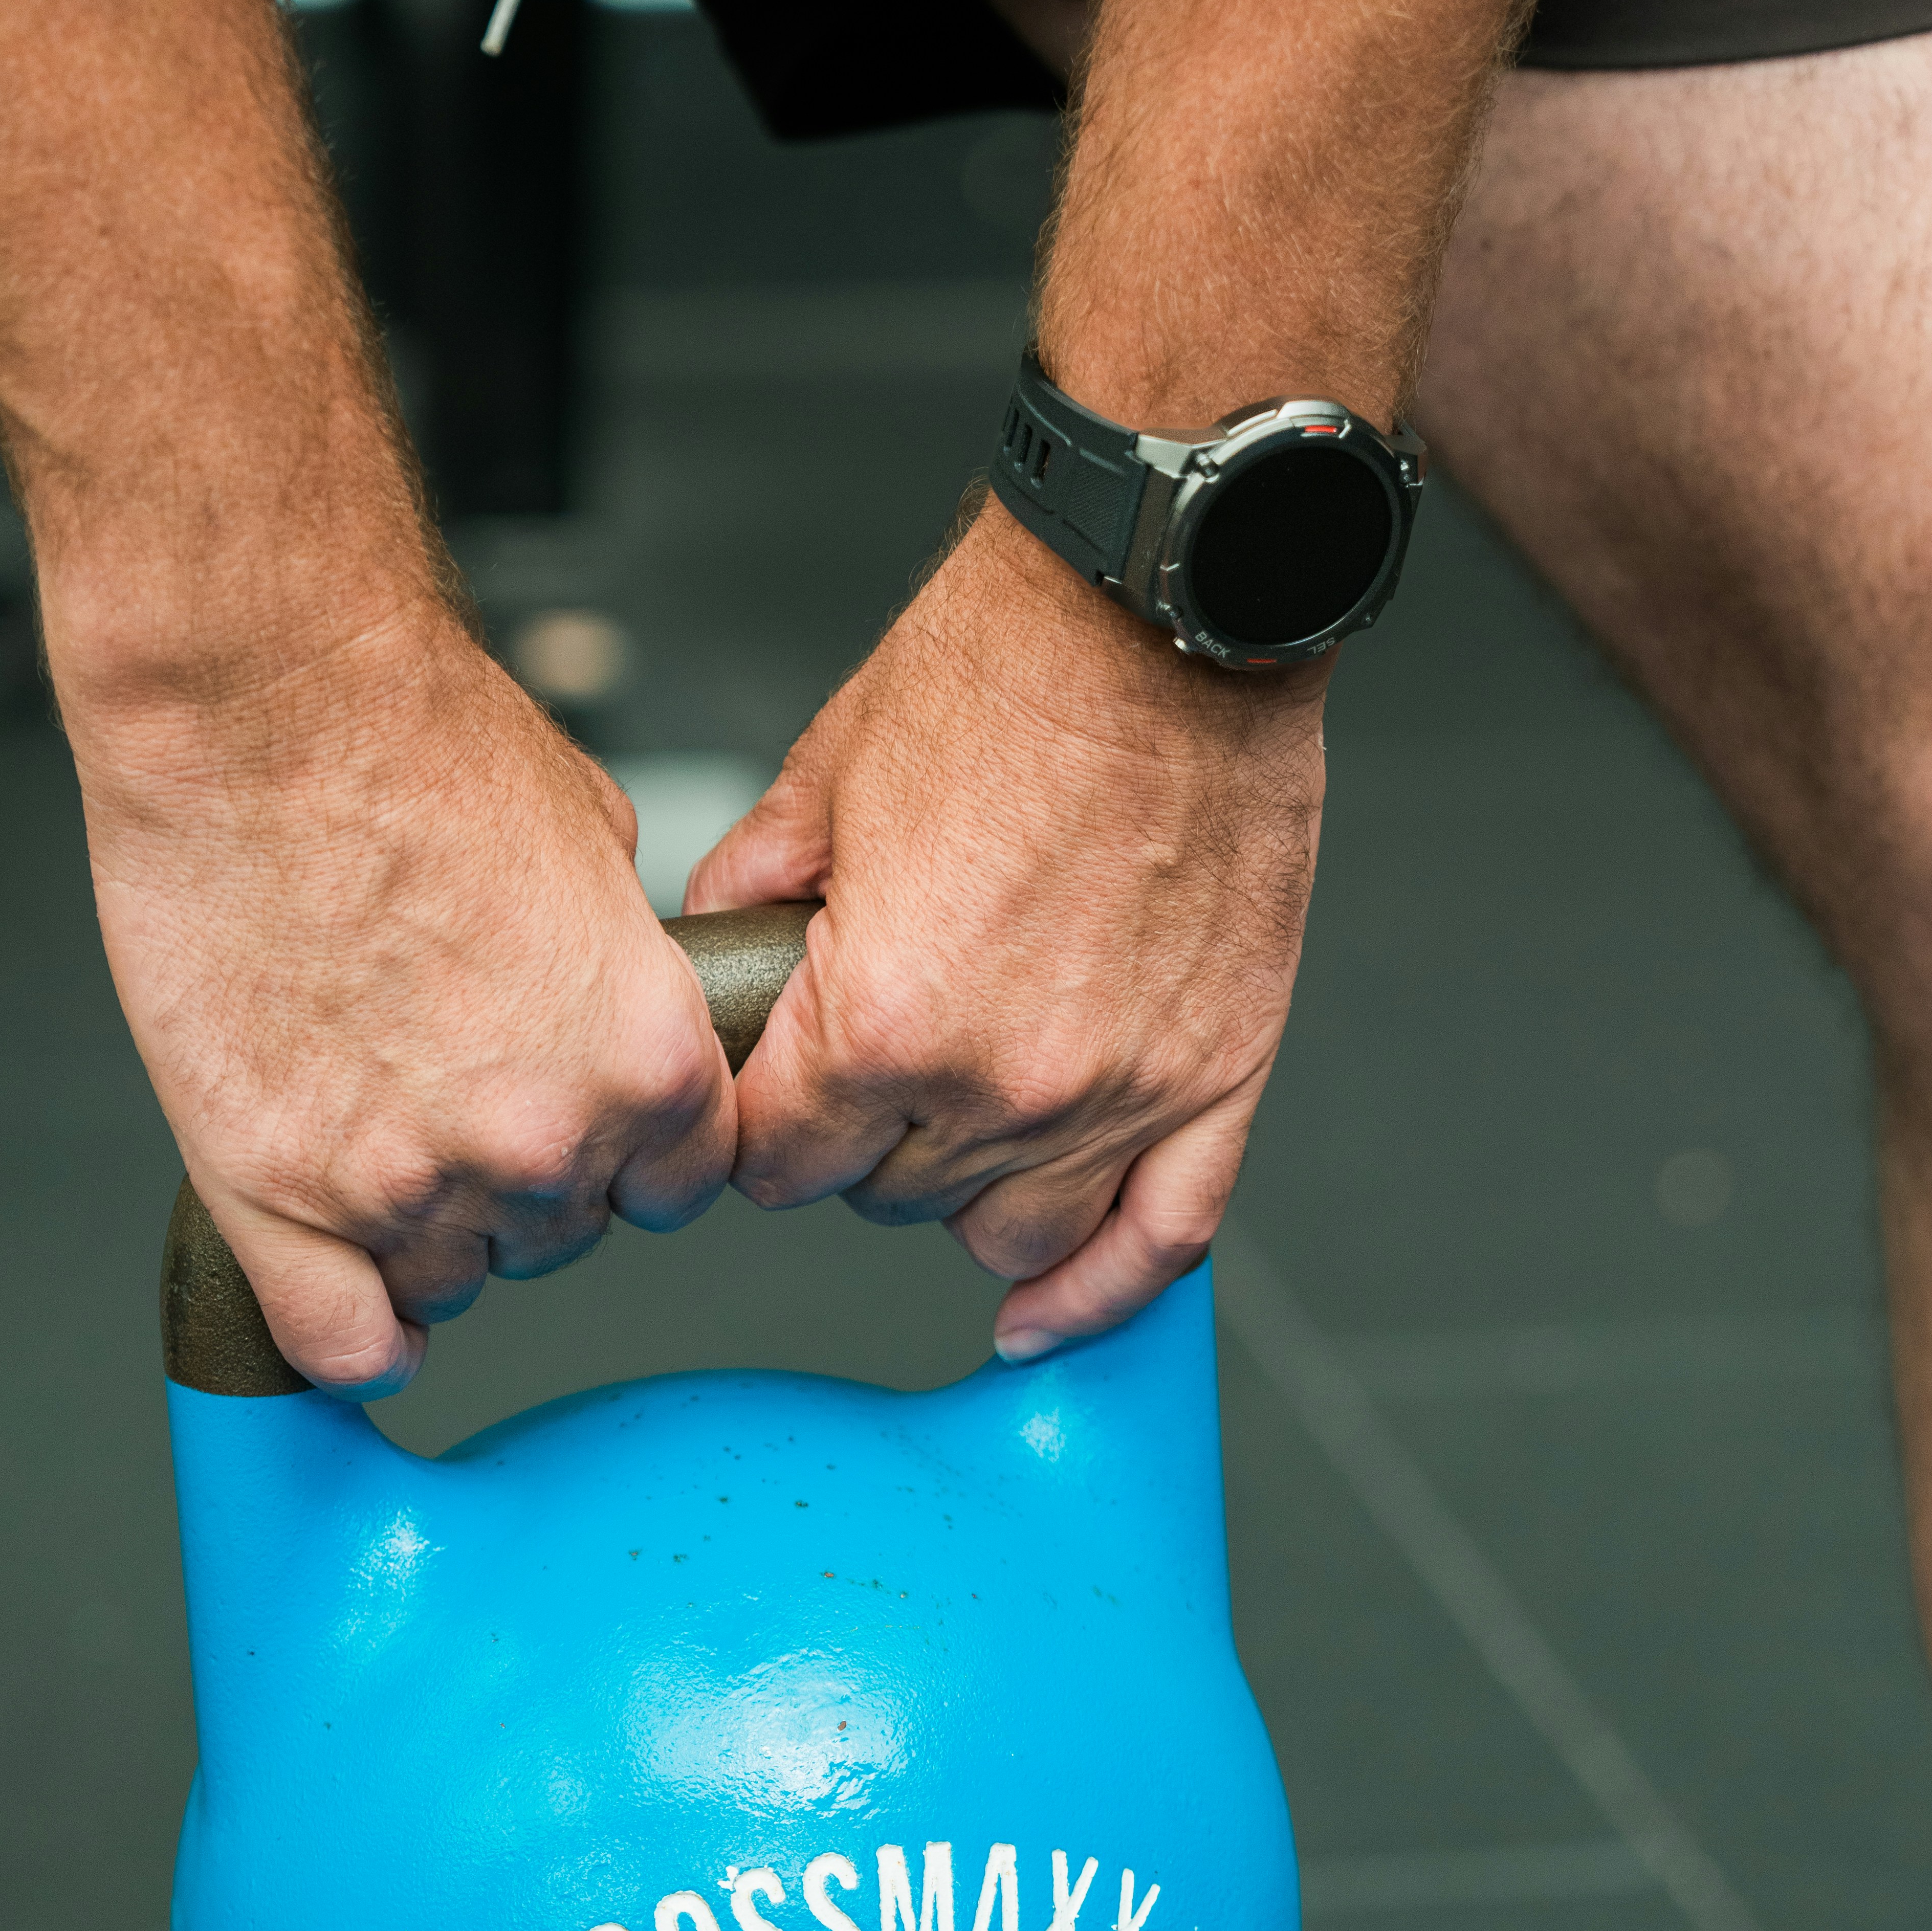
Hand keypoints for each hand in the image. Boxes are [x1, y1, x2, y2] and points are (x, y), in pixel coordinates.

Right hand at [72, 603, 734, 1391]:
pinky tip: (351, 1299)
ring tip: (386, 1137)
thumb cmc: (421, 743)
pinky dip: (349, 1334)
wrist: (268, 710)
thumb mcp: (596, 848)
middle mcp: (543, 1139)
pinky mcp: (275, 1189)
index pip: (679, 1187)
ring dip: (430, 1231)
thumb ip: (617, 968)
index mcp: (646, 1058)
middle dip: (525, 1176)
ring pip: (450, 1280)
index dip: (631, 1154)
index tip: (588, 1127)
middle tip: (463, 1093)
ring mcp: (404, 1179)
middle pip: (564, 1234)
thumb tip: (609, 1004)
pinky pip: (336, 1337)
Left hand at [685, 500, 1323, 1355]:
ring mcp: (1121, 1089)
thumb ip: (752, 892)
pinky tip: (1045, 1316)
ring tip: (957, 1116)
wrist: (1159, 614)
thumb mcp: (821, 777)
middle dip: (863, 1138)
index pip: (777, 1164)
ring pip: (1008, 1232)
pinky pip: (1164, 1239)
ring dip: (967, 1190)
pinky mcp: (1218, 1075)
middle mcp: (1000, 1080)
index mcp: (881, 1019)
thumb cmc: (1005, 674)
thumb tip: (713, 951)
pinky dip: (1100, 1293)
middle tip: (873, 1057)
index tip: (774, 1088)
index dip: (762, 1122)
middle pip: (886, 1199)